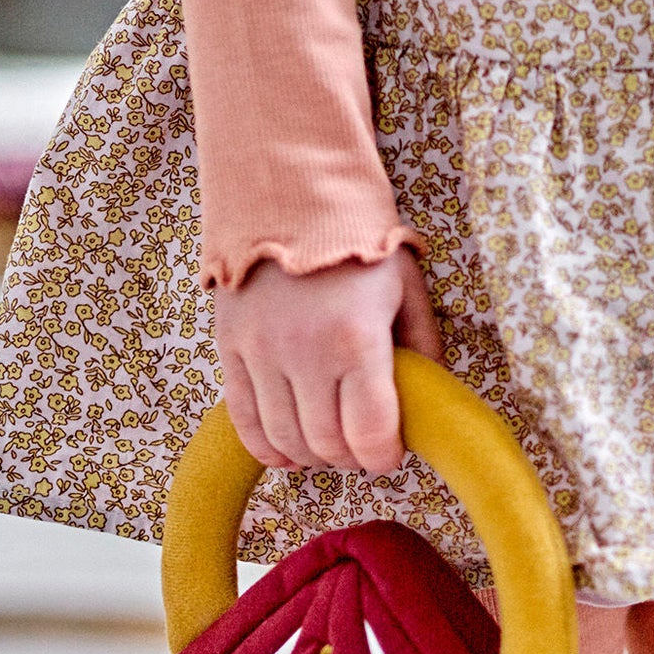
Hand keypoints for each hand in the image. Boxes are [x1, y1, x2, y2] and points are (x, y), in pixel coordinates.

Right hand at [213, 245, 442, 474]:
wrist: (291, 194)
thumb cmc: (360, 245)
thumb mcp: (407, 291)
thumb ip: (422, 352)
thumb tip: (424, 406)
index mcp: (356, 339)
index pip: (370, 434)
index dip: (384, 458)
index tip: (390, 455)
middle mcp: (304, 352)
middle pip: (327, 444)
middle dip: (351, 459)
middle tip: (363, 450)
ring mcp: (260, 352)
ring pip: (285, 440)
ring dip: (312, 456)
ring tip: (330, 447)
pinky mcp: (229, 349)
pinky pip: (243, 420)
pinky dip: (267, 448)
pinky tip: (287, 454)